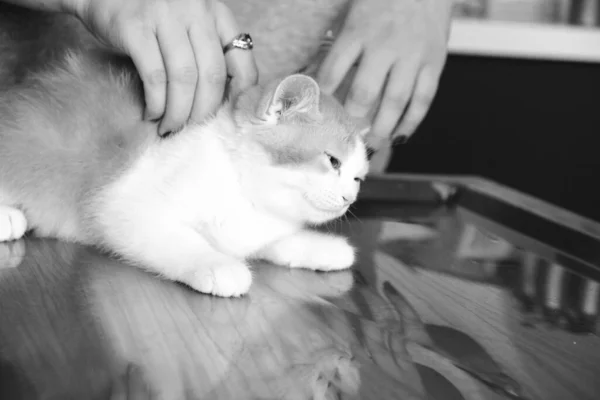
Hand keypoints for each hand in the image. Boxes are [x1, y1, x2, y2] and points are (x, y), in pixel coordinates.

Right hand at [70, 0, 257, 134]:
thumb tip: (223, 102)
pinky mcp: (135, 27)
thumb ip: (208, 52)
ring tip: (170, 128)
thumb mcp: (188, 26)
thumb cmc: (150, 17)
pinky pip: (155, 76)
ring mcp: (165, 15)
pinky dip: (156, 102)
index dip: (241, 91)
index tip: (229, 115)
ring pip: (184, 78)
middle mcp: (195, 10)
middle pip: (212, 74)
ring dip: (179, 112)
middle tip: (193, 130)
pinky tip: (151, 114)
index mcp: (215, 12)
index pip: (242, 55)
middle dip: (204, 111)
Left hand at [317, 0, 451, 147]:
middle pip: (364, 92)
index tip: (315, 112)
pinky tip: (400, 136)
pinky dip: (411, 122)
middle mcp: (385, 45)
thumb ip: (337, 46)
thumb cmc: (381, 0)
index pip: (333, 70)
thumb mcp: (351, 14)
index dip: (322, 96)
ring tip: (372, 143)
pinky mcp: (434, 63)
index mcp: (358, 31)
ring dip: (382, 128)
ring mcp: (412, 55)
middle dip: (352, 118)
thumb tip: (312, 77)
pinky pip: (423, 99)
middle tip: (346, 134)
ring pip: (396, 101)